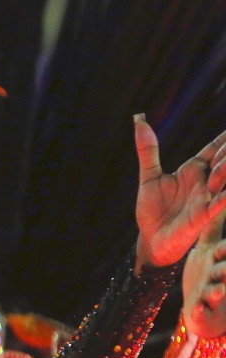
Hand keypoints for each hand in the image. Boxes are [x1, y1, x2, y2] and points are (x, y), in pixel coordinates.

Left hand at [134, 114, 225, 270]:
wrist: (150, 238)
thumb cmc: (153, 209)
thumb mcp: (149, 176)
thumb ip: (148, 150)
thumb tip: (138, 119)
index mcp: (193, 170)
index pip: (215, 149)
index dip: (225, 138)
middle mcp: (204, 182)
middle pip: (224, 160)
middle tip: (223, 150)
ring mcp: (205, 198)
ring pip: (225, 179)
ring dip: (225, 170)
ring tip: (221, 166)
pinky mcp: (202, 216)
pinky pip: (218, 204)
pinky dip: (223, 197)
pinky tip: (223, 192)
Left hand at [182, 208, 225, 337]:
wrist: (202, 307)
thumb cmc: (206, 273)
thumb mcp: (208, 249)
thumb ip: (212, 227)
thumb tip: (218, 204)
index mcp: (217, 259)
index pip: (223, 248)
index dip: (224, 245)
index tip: (223, 237)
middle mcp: (217, 275)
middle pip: (223, 268)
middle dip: (225, 264)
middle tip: (225, 260)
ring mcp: (210, 293)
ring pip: (216, 290)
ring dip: (217, 290)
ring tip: (218, 289)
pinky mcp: (200, 308)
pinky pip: (200, 310)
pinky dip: (199, 311)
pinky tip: (196, 310)